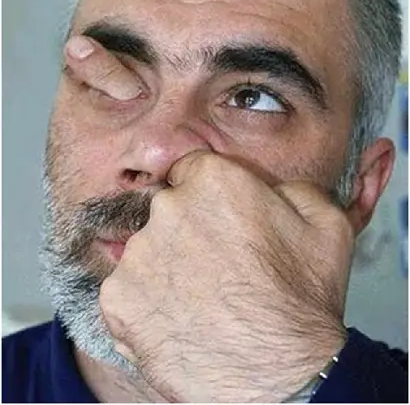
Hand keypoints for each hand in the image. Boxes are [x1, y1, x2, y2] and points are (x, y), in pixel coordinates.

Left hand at [100, 151, 353, 401]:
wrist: (283, 378)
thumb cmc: (304, 300)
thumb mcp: (325, 223)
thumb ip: (292, 187)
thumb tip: (270, 187)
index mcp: (212, 180)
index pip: (192, 171)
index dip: (210, 199)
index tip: (221, 223)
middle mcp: (167, 209)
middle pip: (170, 210)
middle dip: (189, 230)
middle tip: (218, 267)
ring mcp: (137, 256)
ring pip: (148, 252)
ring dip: (168, 268)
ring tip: (202, 300)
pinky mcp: (117, 301)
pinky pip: (127, 292)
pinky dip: (147, 305)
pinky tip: (180, 321)